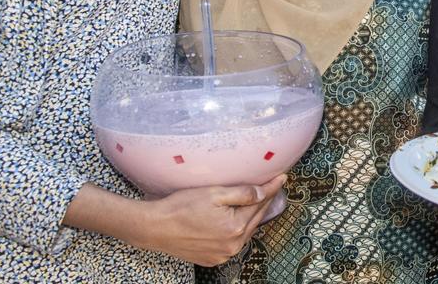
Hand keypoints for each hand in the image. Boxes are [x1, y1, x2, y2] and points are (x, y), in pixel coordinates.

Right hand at [130, 175, 285, 266]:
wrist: (155, 228)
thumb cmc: (181, 208)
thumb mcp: (214, 194)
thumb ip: (242, 194)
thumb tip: (263, 192)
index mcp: (235, 227)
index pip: (259, 203)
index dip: (271, 189)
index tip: (282, 178)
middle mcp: (232, 245)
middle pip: (254, 219)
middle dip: (264, 203)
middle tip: (272, 188)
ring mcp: (222, 255)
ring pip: (245, 232)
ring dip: (250, 218)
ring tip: (256, 203)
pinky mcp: (212, 259)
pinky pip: (232, 243)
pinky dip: (236, 232)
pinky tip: (235, 221)